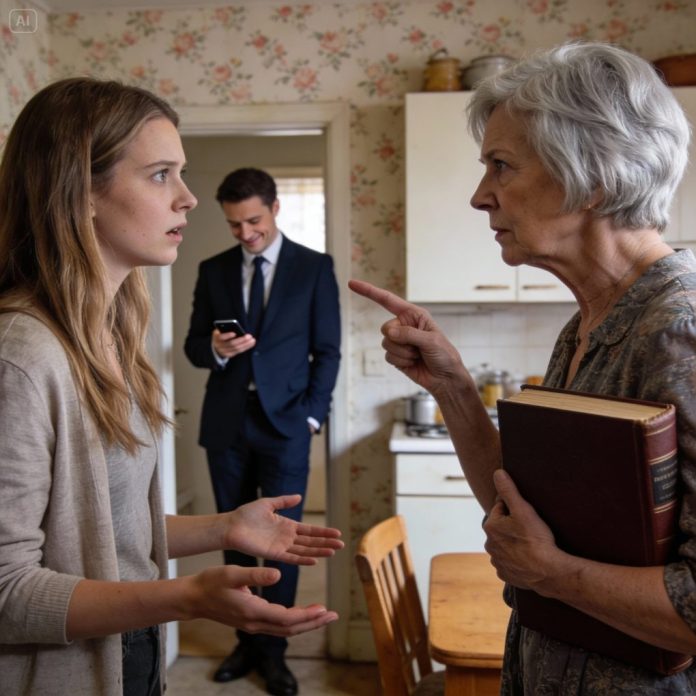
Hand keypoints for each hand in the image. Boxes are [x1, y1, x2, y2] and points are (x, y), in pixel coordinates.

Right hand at [185, 565, 337, 634]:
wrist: (194, 598)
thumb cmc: (211, 582)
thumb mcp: (233, 573)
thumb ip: (256, 574)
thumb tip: (278, 574)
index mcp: (252, 611)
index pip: (286, 619)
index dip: (306, 615)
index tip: (324, 609)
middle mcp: (255, 622)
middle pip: (290, 629)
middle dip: (313, 623)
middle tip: (333, 615)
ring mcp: (253, 625)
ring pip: (285, 630)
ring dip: (306, 624)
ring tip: (324, 615)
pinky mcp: (251, 622)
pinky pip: (278, 626)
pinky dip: (293, 622)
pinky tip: (302, 615)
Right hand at [212, 328, 255, 358]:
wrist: (217, 344)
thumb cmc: (222, 334)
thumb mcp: (222, 330)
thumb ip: (227, 329)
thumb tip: (237, 328)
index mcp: (216, 337)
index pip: (221, 337)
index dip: (227, 335)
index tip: (234, 333)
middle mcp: (219, 345)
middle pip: (231, 344)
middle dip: (241, 340)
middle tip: (249, 336)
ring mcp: (223, 351)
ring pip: (236, 348)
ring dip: (246, 344)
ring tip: (252, 339)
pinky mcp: (228, 355)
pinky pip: (238, 351)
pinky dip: (246, 347)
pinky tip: (251, 343)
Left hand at [222, 495, 343, 564]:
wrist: (231, 526)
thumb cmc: (247, 514)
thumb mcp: (268, 503)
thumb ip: (284, 501)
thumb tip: (299, 496)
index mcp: (287, 525)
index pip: (310, 530)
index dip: (323, 532)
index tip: (337, 533)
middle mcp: (287, 537)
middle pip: (311, 541)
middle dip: (326, 542)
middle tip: (341, 544)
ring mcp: (281, 546)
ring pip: (304, 550)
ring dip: (318, 551)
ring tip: (333, 552)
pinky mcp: (273, 554)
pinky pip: (291, 558)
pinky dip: (303, 559)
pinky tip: (314, 560)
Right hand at [348, 279, 467, 394]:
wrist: (445, 378)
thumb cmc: (444, 355)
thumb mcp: (431, 340)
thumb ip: (409, 334)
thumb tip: (388, 333)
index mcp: (413, 315)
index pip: (387, 300)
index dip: (369, 291)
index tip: (352, 284)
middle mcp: (404, 325)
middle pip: (385, 328)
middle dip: (400, 340)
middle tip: (418, 347)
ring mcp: (399, 341)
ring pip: (386, 344)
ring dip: (403, 353)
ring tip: (418, 356)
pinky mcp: (396, 356)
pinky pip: (388, 357)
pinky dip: (401, 362)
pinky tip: (413, 363)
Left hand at [484, 470, 559, 591]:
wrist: (548, 572)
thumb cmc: (536, 539)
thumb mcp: (523, 509)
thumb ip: (509, 490)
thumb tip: (497, 473)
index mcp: (490, 526)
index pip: (500, 507)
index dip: (515, 507)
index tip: (527, 514)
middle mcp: (489, 544)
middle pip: (502, 527)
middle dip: (512, 525)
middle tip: (531, 529)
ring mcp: (497, 561)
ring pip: (505, 545)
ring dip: (514, 542)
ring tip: (531, 543)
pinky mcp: (505, 574)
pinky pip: (509, 562)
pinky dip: (517, 559)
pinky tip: (529, 558)